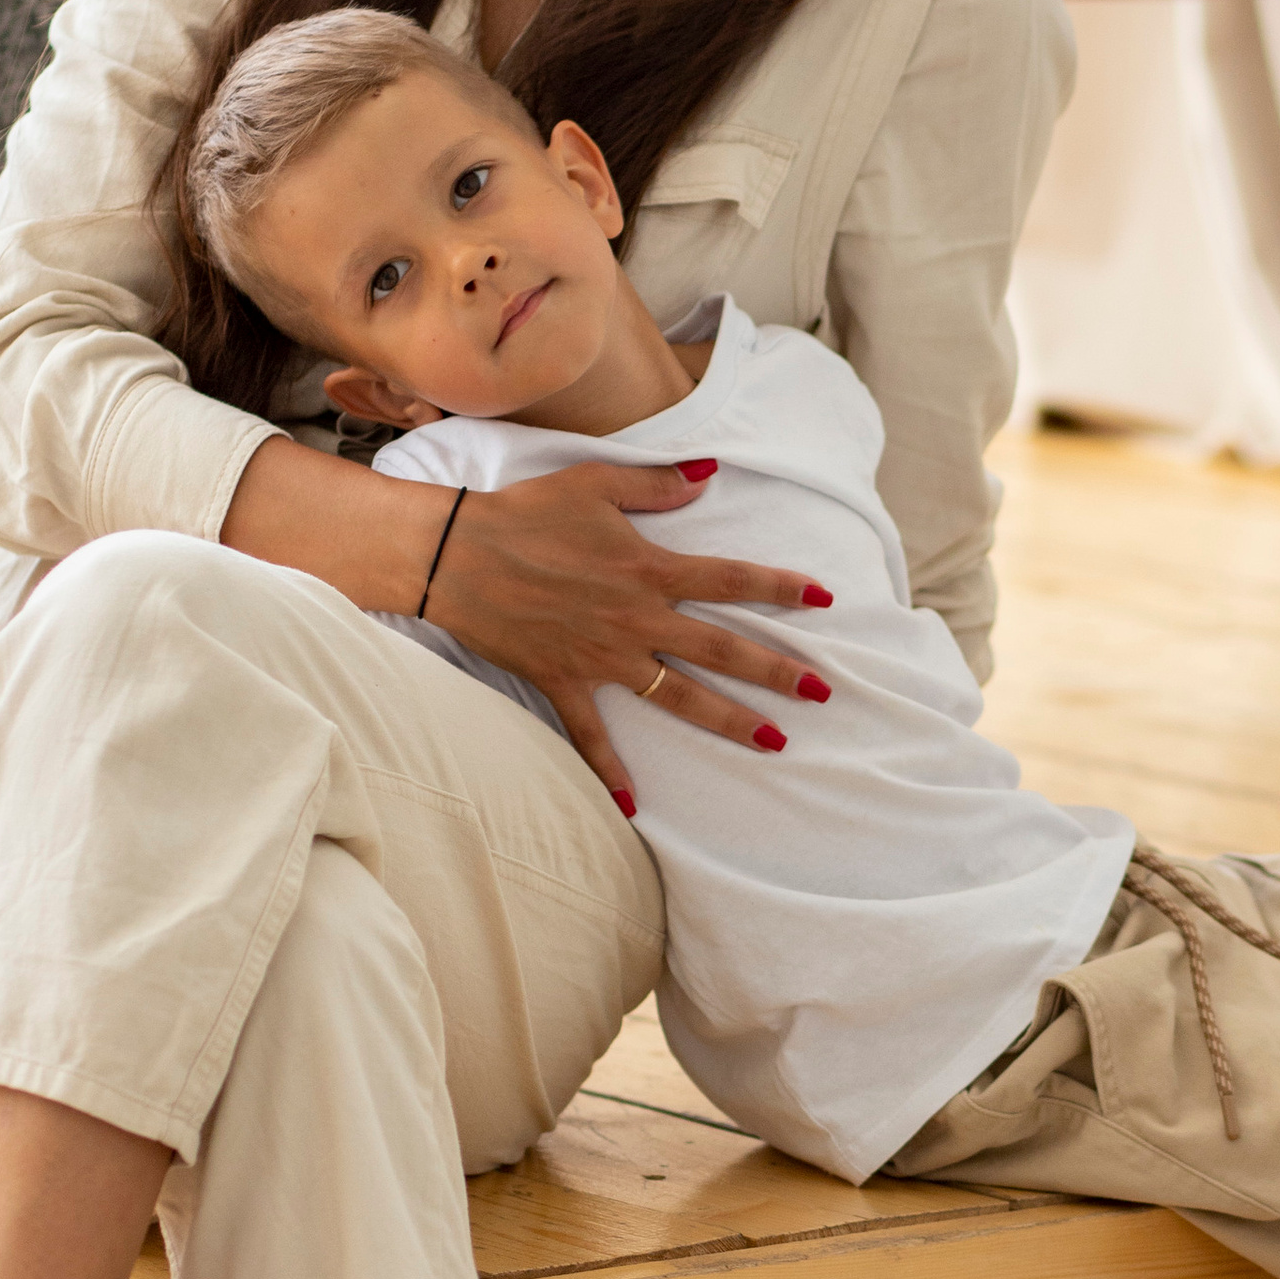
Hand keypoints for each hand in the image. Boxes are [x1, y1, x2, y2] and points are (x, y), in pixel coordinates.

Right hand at [423, 461, 830, 815]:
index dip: (781, 588)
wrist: (455, 553)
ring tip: (774, 742)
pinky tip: (631, 806)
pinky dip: (609, 770)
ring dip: (729, 721)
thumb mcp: (596, 483)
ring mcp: (603, 656)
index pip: (732, 581)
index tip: (824, 599)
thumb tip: (710, 472)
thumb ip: (657, 483)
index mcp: (650, 568)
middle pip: (722, 649)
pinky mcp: (564, 680)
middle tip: (822, 691)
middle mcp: (637, 618)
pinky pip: (592, 735)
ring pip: (679, 696)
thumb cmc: (525, 512)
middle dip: (777, 670)